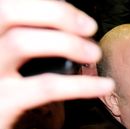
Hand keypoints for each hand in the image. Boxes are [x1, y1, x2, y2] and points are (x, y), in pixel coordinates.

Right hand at [0, 0, 114, 128]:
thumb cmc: (4, 96)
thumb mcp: (12, 65)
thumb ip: (32, 43)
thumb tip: (73, 28)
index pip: (8, 4)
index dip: (47, 6)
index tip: (79, 18)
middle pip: (8, 11)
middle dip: (56, 13)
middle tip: (89, 27)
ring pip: (22, 42)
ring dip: (67, 43)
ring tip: (94, 54)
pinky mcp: (2, 103)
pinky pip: (45, 87)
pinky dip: (81, 85)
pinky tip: (104, 86)